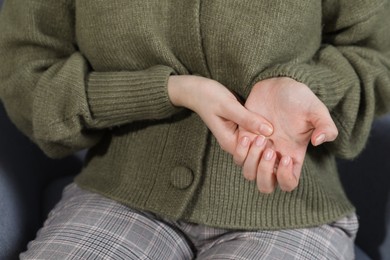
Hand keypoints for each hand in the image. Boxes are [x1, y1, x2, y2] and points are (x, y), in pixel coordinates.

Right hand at [167, 75, 273, 153]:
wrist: (197, 89)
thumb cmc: (209, 96)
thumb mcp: (229, 106)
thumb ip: (248, 119)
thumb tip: (269, 131)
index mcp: (229, 142)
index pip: (249, 157)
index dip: (261, 153)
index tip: (269, 140)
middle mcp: (234, 143)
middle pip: (253, 157)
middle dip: (264, 151)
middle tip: (276, 138)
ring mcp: (238, 136)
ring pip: (256, 147)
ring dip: (266, 143)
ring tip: (278, 133)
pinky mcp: (242, 129)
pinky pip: (255, 135)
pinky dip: (264, 134)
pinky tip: (275, 127)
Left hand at [234, 77, 337, 192]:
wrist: (278, 83)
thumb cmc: (299, 98)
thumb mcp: (316, 110)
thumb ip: (326, 127)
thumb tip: (319, 142)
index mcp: (292, 155)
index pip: (288, 184)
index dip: (285, 178)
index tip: (286, 156)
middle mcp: (274, 157)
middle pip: (265, 185)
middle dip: (265, 173)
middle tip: (269, 149)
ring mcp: (258, 149)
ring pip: (248, 174)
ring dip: (252, 160)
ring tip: (260, 137)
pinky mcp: (244, 139)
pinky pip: (237, 157)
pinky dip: (240, 150)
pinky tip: (248, 134)